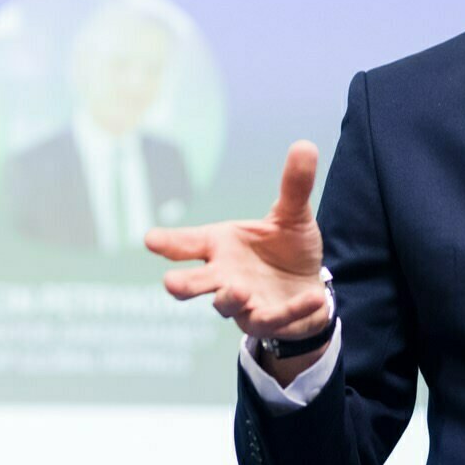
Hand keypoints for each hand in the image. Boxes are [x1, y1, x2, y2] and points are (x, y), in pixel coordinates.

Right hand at [145, 141, 329, 342]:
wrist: (308, 284)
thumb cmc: (287, 248)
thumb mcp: (293, 215)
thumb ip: (294, 185)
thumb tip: (305, 144)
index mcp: (221, 246)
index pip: (188, 243)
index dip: (168, 243)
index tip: (150, 240)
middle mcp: (224, 275)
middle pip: (194, 283)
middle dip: (182, 284)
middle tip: (171, 283)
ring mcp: (242, 302)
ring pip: (226, 305)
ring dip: (230, 298)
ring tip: (238, 289)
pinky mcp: (266, 320)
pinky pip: (274, 318)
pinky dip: (292, 310)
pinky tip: (314, 298)